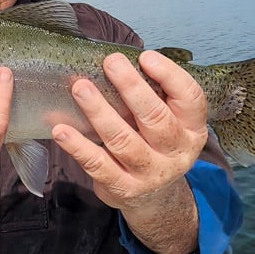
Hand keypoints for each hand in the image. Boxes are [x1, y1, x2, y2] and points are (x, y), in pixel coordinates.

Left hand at [53, 50, 208, 212]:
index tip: (145, 56)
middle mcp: (176, 152)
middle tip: (111, 63)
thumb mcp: (168, 120)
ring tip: (80, 88)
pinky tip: (62, 130)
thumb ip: (152, 95)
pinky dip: (78, 146)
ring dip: (99, 112)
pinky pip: (98, 165)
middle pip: (155, 117)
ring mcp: (151, 173)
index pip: (190, 97)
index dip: (169, 75)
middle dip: (131, 87)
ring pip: (123, 140)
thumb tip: (116, 62)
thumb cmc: (154, 144)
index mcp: (192, 128)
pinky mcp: (125, 189)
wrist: (154, 197)